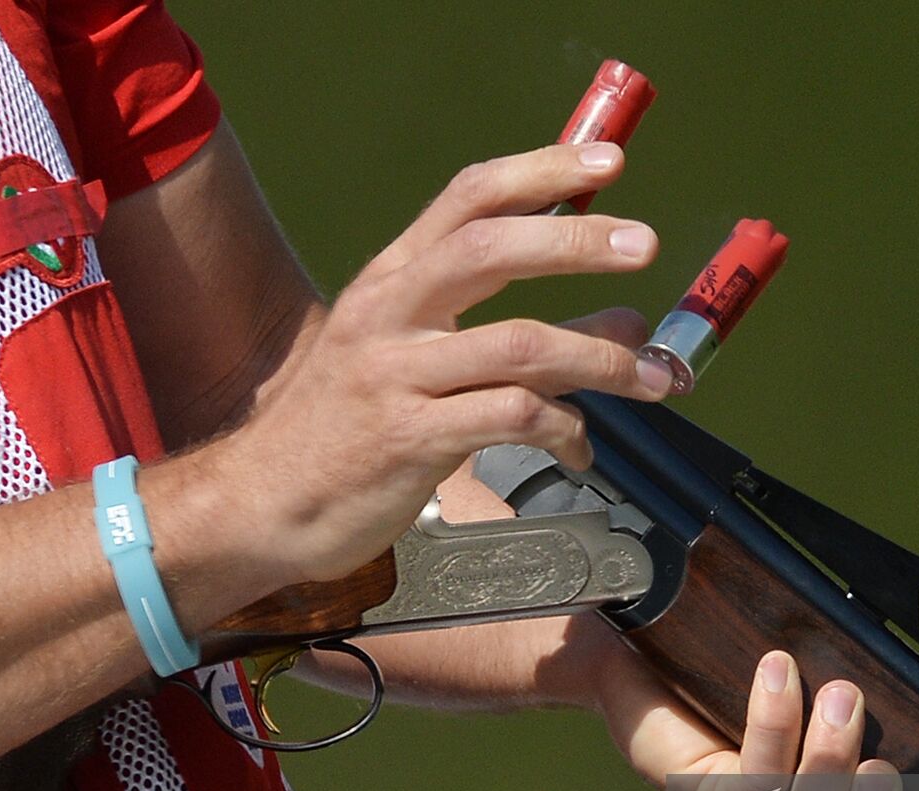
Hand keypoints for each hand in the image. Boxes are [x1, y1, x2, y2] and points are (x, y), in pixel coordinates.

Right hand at [218, 143, 672, 583]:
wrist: (265, 502)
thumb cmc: (348, 427)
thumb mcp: (411, 359)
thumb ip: (508, 334)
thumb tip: (623, 322)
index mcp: (391, 280)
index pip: (468, 198)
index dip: (542, 170)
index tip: (608, 160)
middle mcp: (389, 314)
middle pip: (491, 249)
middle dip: (576, 239)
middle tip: (642, 243)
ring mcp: (395, 376)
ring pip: (521, 345)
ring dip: (602, 358)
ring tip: (653, 380)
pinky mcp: (407, 440)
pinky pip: (512, 420)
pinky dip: (566, 430)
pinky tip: (582, 447)